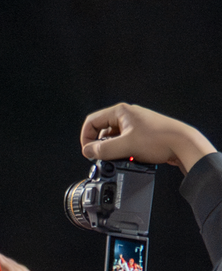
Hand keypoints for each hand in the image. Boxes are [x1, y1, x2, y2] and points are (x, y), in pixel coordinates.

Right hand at [80, 102, 215, 173]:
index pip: (92, 122)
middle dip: (100, 145)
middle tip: (103, 157)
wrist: (184, 145)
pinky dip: (123, 151)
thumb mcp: (126, 146)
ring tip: (120, 157)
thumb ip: (103, 150)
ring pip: (113, 138)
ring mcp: (135, 125)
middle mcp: (127, 116)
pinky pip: (124, 142)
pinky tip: (130, 158)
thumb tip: (87, 151)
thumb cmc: (160, 139)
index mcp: (121, 112)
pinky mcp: (142, 134)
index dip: (86, 138)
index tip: (88, 151)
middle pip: (102, 130)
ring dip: (113, 150)